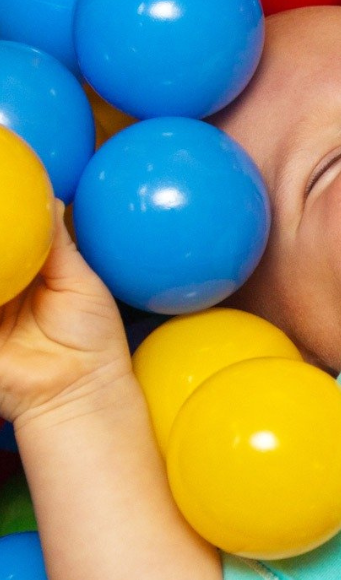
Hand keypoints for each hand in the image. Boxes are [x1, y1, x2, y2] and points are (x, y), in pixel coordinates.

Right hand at [0, 201, 132, 430]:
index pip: (10, 236)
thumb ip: (58, 244)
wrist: (81, 390)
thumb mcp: (79, 281)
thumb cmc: (92, 339)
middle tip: (1, 205)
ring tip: (1, 252)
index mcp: (28, 272)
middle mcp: (3, 287)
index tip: (6, 188)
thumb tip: (51, 201)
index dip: (8, 214)